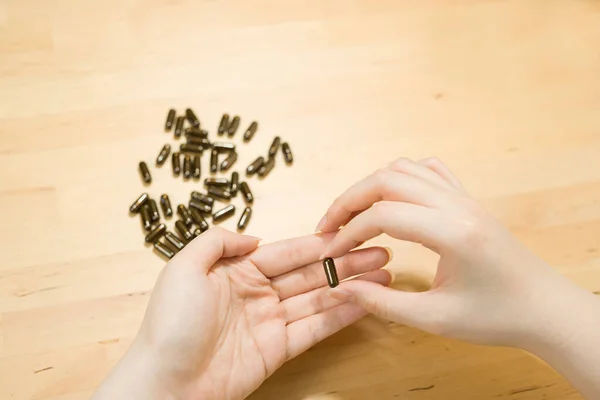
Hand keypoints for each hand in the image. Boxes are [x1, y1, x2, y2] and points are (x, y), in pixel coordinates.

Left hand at [94, 227, 391, 399]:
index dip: (320, 243)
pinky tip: (365, 303)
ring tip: (383, 276)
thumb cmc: (171, 324)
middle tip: (379, 252)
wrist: (166, 382)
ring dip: (351, 287)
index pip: (287, 251)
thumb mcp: (184, 268)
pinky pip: (315, 328)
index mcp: (237, 271)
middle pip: (310, 274)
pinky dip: (342, 316)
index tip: (351, 233)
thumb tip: (255, 236)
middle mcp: (257, 294)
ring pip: (318, 299)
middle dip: (345, 262)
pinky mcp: (278, 350)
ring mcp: (270, 322)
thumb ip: (219, 241)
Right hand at [318, 157, 586, 348]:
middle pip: (387, 179)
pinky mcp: (467, 201)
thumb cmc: (497, 316)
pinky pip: (429, 171)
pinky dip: (401, 178)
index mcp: (452, 231)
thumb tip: (343, 287)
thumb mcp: (436, 318)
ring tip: (353, 214)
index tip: (331, 253)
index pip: (383, 215)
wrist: (544, 309)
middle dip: (349, 200)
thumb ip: (383, 303)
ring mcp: (464, 198)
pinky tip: (391, 200)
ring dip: (371, 187)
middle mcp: (457, 205)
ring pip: (405, 169)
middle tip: (329, 227)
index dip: (348, 232)